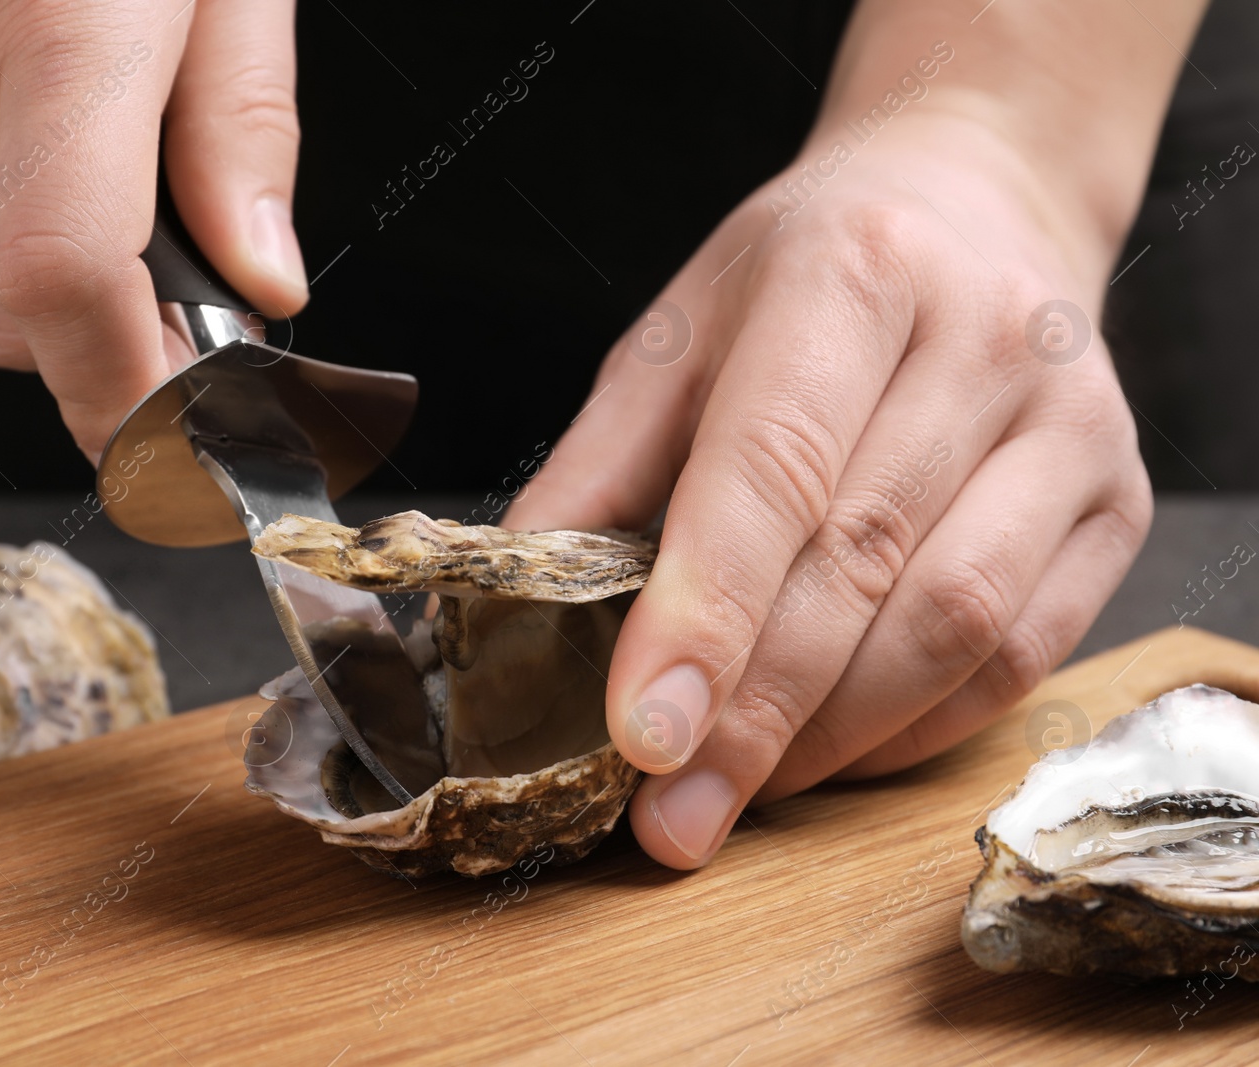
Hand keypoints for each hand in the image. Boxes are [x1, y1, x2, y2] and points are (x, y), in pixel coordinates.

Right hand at [0, 0, 308, 459]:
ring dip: (46, 251)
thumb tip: (259, 282)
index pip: (66, 283)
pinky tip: (14, 90)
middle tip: (183, 287)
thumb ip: (243, 130)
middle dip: (107, 335)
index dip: (122, 399)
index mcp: (55, 28)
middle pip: (13, 314)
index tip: (178, 455)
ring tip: (91, 130)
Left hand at [507, 107, 1153, 868]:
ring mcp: (1072, 422)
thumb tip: (516, 605)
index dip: (705, 614)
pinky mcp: (1120, 499)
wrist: (973, 203)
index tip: (643, 736)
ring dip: (835, 735)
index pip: (773, 468)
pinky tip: (832, 751)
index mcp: (850, 273)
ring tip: (740, 791)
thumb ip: (598, 466)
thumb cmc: (807, 274)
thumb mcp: (677, 334)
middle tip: (672, 816)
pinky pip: (1023, 654)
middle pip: (862, 562)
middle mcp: (982, 338)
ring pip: (957, 623)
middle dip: (755, 713)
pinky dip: (918, 728)